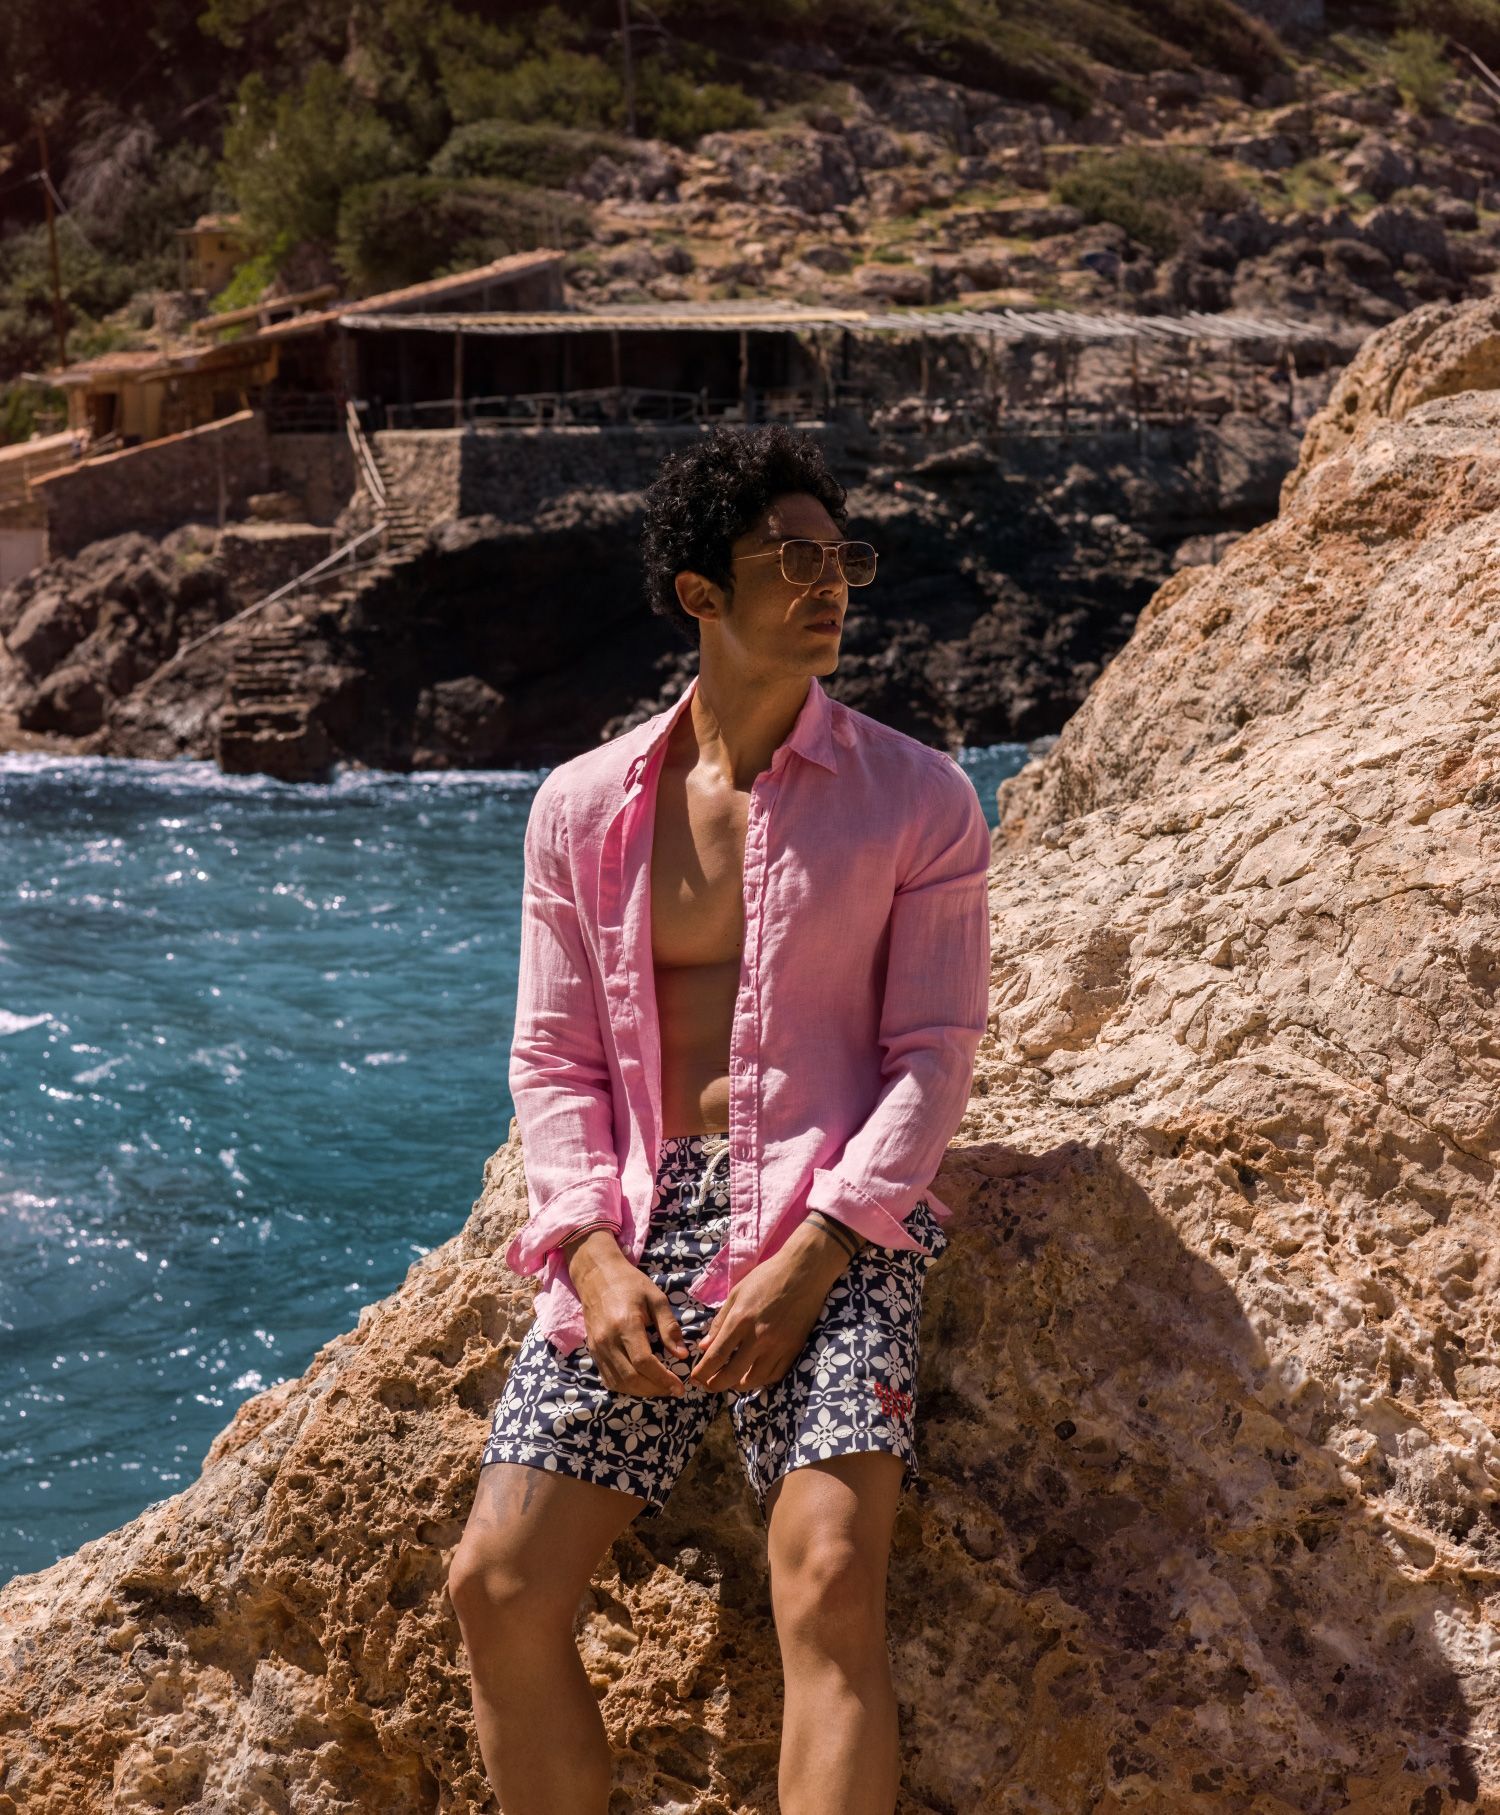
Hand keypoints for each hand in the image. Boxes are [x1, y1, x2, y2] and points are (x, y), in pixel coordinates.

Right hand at [577, 1255, 692, 1397]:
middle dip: (655, 1389)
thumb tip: (682, 1355)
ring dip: (641, 1392)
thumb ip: (669, 1327)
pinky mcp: (593, 1351)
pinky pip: (608, 1378)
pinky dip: (626, 1387)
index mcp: (625, 1324)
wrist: (597, 1275)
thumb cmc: (630, 1284)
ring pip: (619, 1383)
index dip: (663, 1379)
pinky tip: (641, 1383)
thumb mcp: (656, 1298)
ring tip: (660, 1388)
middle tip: (673, 1390)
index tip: (680, 1386)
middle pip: (631, 1378)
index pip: (644, 1362)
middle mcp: (607, 1340)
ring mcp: (597, 1348)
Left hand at [687, 1234, 844, 1394]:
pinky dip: (761, 1380)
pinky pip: (775, 1375)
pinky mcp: (794, 1349)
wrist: (804, 1271)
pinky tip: (753, 1375)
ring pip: (754, 1380)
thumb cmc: (767, 1277)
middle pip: (732, 1375)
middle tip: (708, 1385)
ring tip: (730, 1381)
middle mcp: (758, 1337)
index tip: (695, 1377)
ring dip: (738, 1385)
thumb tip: (704, 1347)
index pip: (716, 1356)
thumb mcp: (736, 1293)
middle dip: (715, 1385)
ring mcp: (778, 1345)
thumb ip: (719, 1322)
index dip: (703, 1372)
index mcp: (740, 1320)